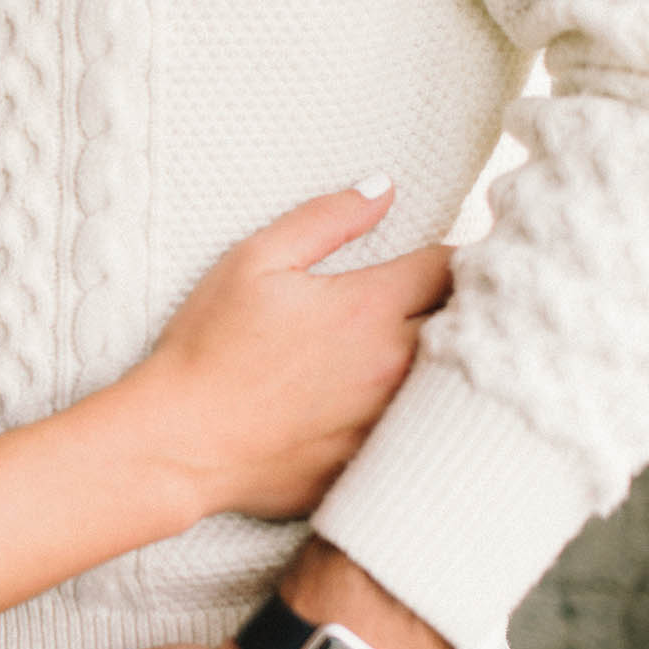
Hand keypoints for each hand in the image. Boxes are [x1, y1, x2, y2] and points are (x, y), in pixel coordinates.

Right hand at [134, 177, 451, 519]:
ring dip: (444, 360)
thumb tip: (385, 189)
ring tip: (417, 350)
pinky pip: (420, 430)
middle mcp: (394, 363)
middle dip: (459, 306)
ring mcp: (388, 418)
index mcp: (369, 306)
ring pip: (452, 380)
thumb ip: (325, 219)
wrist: (180, 443)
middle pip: (468, 324)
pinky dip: (415, 412)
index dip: (447, 255)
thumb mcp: (253, 262)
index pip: (449, 266)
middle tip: (435, 302)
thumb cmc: (207, 347)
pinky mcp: (375, 460)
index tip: (431, 259)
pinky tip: (378, 404)